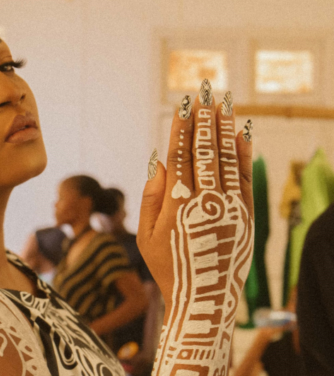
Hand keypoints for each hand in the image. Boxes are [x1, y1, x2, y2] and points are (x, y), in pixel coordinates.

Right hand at [137, 82, 253, 374]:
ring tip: (224, 103)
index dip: (181, 127)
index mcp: (176, 204)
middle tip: (206, 90)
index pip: (180, 155)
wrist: (202, 299)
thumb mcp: (146, 235)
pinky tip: (243, 134)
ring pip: (227, 159)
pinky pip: (245, 178)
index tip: (183, 104)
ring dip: (225, 129)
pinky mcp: (246, 216)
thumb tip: (159, 159)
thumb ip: (152, 196)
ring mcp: (228, 208)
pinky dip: (244, 154)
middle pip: (205, 151)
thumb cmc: (167, 267)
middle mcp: (204, 201)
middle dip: (205, 118)